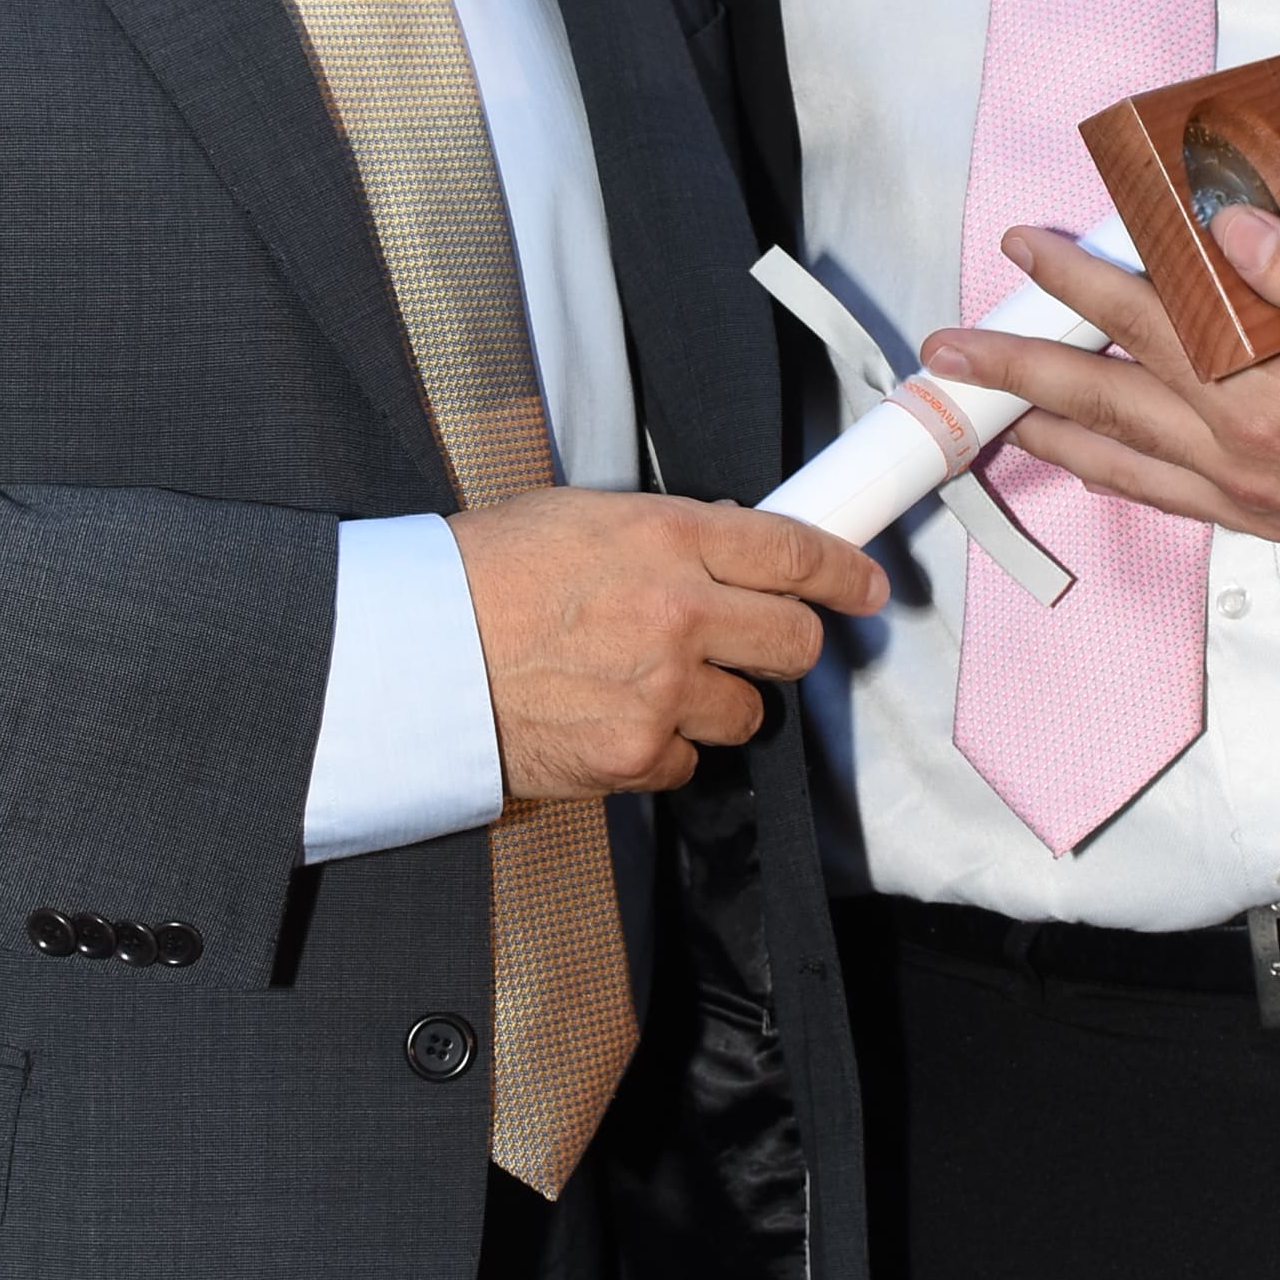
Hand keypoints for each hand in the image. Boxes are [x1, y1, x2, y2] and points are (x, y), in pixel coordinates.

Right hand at [452, 489, 887, 800]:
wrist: (415, 652)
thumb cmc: (482, 575)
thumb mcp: (580, 518)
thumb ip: (664, 536)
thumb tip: (724, 551)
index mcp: (667, 537)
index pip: (791, 551)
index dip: (840, 572)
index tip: (863, 586)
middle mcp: (679, 612)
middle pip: (793, 641)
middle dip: (786, 645)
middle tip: (758, 646)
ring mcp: (661, 690)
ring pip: (746, 712)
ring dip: (715, 702)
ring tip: (650, 684)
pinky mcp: (636, 754)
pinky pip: (687, 761)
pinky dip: (661, 749)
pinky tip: (613, 721)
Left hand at [922, 209, 1279, 555]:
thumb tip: (1227, 227)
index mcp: (1258, 398)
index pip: (1140, 322)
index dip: (1073, 280)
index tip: (1024, 247)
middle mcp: (1235, 456)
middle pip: (1098, 402)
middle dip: (1013, 371)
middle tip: (945, 353)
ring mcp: (1244, 496)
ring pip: (1118, 460)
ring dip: (1044, 431)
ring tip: (988, 413)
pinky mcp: (1262, 520)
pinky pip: (1162, 496)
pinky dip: (1112, 474)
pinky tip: (1090, 463)